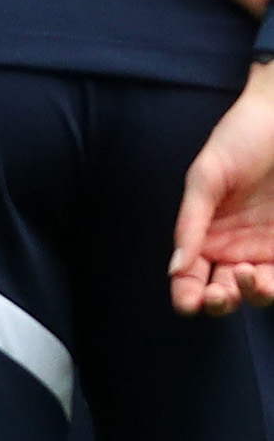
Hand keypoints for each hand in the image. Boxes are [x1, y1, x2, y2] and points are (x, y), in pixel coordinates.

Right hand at [174, 63, 273, 313]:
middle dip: (218, 301)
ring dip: (248, 295)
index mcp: (206, 232)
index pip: (190, 273)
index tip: (187, 302)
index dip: (186, 292)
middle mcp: (235, 246)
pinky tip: (265, 278)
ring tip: (246, 278)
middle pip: (223, 290)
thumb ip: (191, 221)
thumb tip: (176, 266)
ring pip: (255, 290)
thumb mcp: (206, 176)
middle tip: (218, 295)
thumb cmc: (241, 138)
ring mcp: (265, 247)